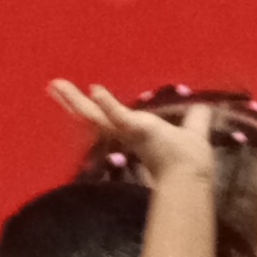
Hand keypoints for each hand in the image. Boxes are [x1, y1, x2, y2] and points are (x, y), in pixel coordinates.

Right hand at [50, 80, 212, 178]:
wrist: (192, 172)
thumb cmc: (189, 157)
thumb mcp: (192, 129)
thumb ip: (196, 119)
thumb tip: (204, 107)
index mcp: (134, 131)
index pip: (106, 117)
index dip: (93, 106)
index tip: (81, 93)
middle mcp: (125, 133)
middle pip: (91, 116)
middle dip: (72, 101)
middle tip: (53, 85)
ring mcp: (128, 131)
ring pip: (95, 115)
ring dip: (75, 100)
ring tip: (57, 84)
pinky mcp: (137, 129)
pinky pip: (118, 115)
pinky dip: (107, 104)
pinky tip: (94, 90)